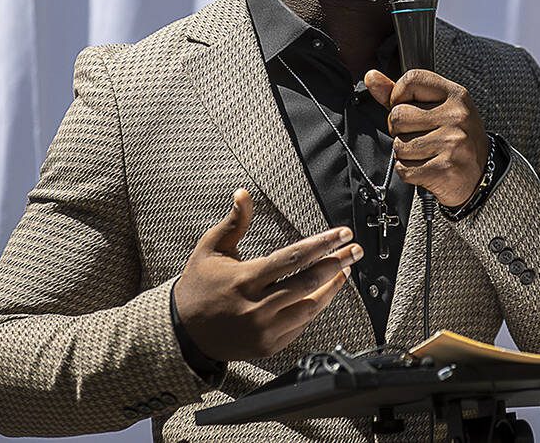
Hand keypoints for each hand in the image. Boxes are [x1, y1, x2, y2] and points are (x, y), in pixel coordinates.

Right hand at [172, 189, 362, 361]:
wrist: (184, 332)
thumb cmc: (199, 286)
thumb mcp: (210, 249)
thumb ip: (233, 222)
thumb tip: (243, 193)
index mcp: (244, 280)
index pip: (292, 259)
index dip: (321, 245)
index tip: (342, 234)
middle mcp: (256, 307)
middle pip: (308, 282)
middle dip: (337, 263)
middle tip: (355, 250)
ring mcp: (264, 330)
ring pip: (310, 307)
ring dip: (333, 287)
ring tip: (345, 270)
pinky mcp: (269, 346)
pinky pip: (302, 325)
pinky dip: (317, 307)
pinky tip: (326, 291)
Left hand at [365, 69, 489, 206]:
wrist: (479, 174)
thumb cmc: (453, 136)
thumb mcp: (434, 108)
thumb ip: (400, 93)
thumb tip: (370, 76)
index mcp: (455, 94)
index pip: (410, 80)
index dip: (398, 96)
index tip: (408, 108)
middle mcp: (457, 115)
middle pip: (398, 116)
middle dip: (400, 130)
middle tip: (419, 136)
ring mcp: (453, 142)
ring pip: (399, 145)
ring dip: (405, 154)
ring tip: (426, 153)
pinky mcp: (445, 168)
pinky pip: (405, 169)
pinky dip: (409, 172)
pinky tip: (426, 168)